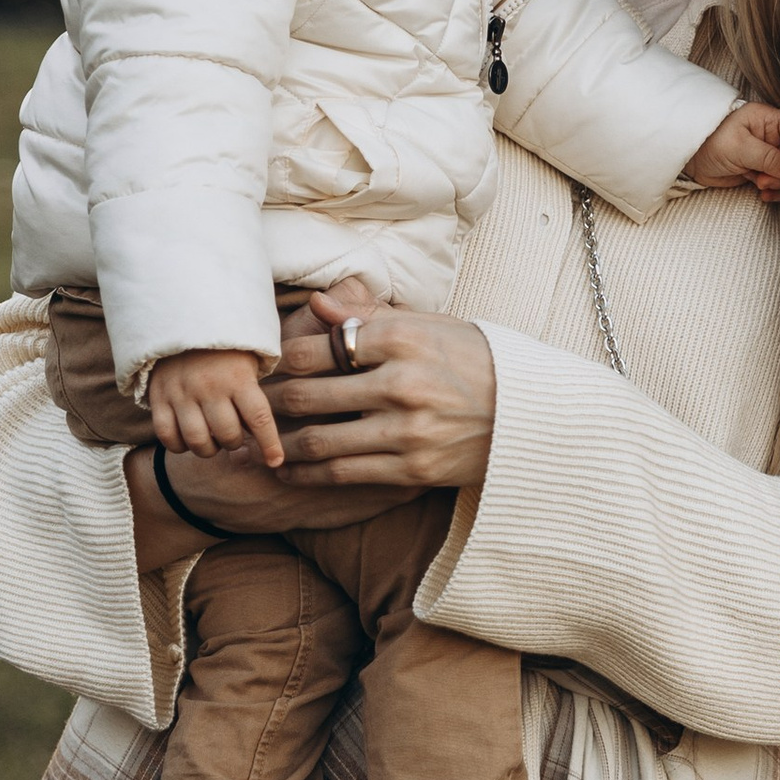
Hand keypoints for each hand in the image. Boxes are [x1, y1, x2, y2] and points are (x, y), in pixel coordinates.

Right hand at [145, 345, 282, 464]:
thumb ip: (256, 395)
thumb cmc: (225, 349)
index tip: (276, 461)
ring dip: (209, 449)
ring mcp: (181, 393)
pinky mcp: (158, 397)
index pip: (259, 418)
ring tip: (212, 438)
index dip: (270, 444)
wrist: (181, 319)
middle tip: (233, 435)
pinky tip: (187, 439)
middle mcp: (209, 386)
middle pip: (228, 436)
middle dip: (234, 443)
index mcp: (238, 377)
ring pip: (198, 441)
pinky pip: (167, 436)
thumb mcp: (249, 361)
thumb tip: (261, 438)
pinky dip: (178, 446)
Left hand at [264, 292, 498, 488]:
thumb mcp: (431, 325)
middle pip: (309, 394)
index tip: (268, 367)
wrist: (530, 415)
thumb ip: (370, 315)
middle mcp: (402, 383)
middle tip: (249, 404)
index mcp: (404, 338)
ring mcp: (407, 430)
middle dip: (270, 402)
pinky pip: (343, 474)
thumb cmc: (475, 360)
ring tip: (261, 441)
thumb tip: (317, 304)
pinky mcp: (412, 470)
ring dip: (281, 443)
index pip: (320, 348)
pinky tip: (289, 471)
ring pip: (319, 440)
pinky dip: (308, 475)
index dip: (283, 359)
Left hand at [683, 100, 779, 201]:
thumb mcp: (739, 147)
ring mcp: (767, 154)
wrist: (691, 159)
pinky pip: (778, 183)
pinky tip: (763, 194)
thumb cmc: (711, 142)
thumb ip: (767, 156)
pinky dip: (775, 191)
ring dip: (779, 184)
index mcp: (768, 119)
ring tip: (760, 185)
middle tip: (765, 179)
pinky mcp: (762, 170)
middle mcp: (771, 136)